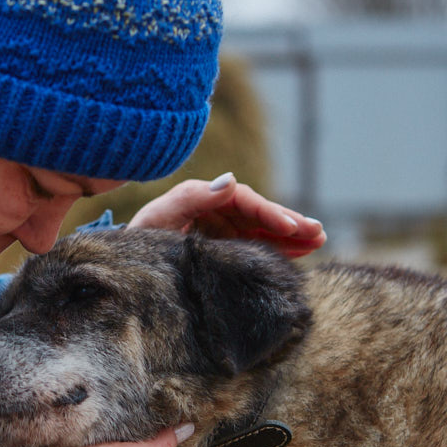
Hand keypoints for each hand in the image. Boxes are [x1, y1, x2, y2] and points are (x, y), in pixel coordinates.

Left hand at [129, 172, 325, 258]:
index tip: (291, 226)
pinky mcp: (225, 248)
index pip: (245, 202)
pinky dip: (279, 249)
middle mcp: (218, 210)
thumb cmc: (139, 239)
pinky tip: (302, 253)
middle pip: (261, 213)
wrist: (127, 266)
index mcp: (205, 198)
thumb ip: (190, 198)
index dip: (269, 213)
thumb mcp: (159, 217)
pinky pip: (257, 245)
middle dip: (291, 222)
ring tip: (319, 240)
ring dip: (293, 235)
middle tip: (318, 233)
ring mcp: (223, 229)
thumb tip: (231, 180)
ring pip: (264, 229)